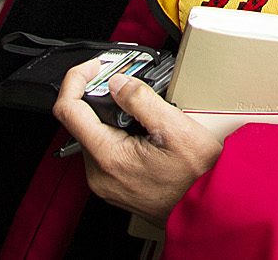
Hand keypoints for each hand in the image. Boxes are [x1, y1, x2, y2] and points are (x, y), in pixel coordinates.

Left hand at [53, 60, 224, 219]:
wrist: (208, 209)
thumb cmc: (197, 176)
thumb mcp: (175, 128)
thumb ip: (141, 100)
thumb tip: (118, 82)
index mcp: (108, 157)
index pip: (68, 110)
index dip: (77, 79)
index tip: (96, 67)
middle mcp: (99, 174)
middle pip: (80, 121)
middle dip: (101, 95)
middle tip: (128, 81)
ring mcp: (105, 183)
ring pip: (93, 135)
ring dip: (112, 115)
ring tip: (143, 110)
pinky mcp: (114, 187)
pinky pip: (105, 152)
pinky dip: (118, 133)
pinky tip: (143, 131)